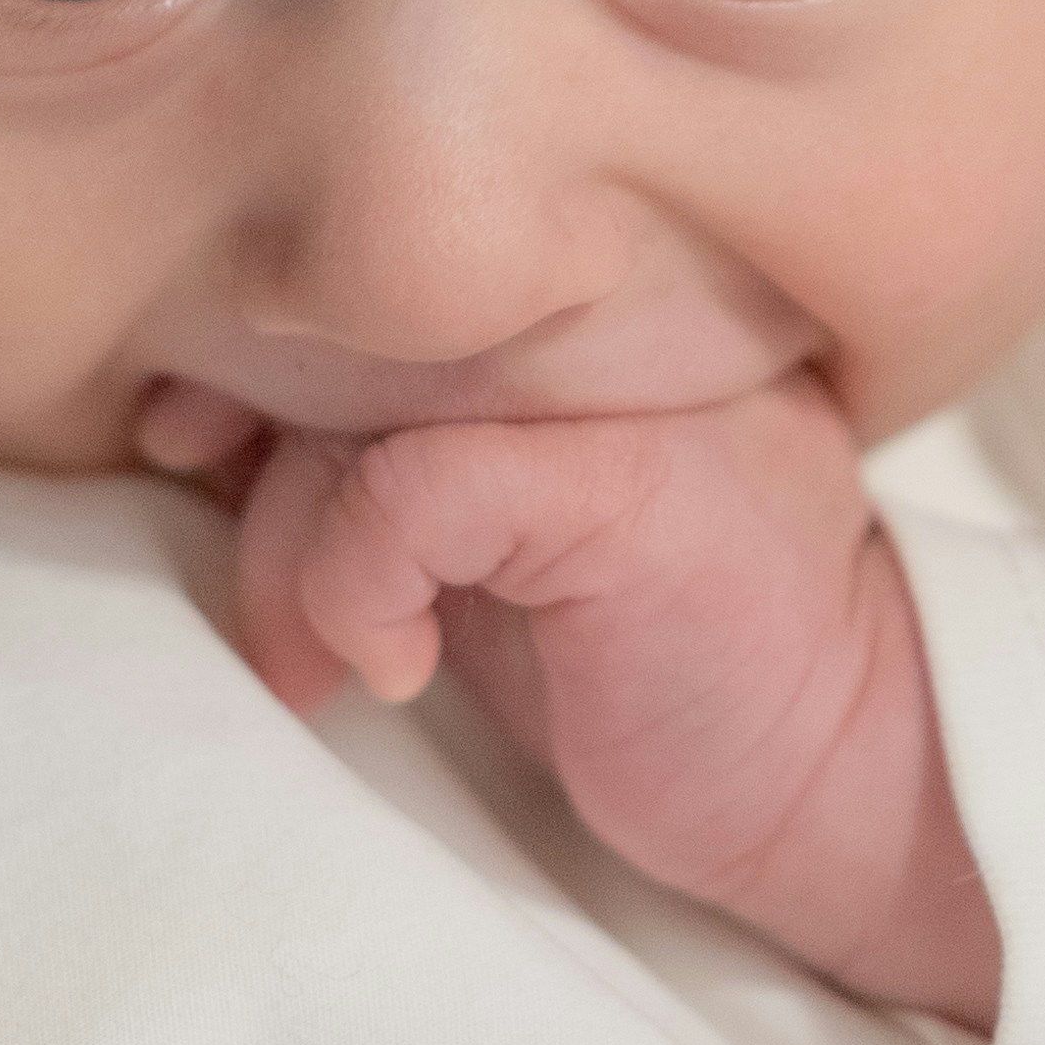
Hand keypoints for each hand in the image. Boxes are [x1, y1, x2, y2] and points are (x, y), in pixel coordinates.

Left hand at [157, 378, 1004, 1029]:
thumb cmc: (659, 663)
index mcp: (580, 306)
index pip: (369, 273)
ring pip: (362, 413)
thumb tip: (197, 425)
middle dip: (258, 483)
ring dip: (294, 565)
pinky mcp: (631, 478)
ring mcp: (630, 382)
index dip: (250, 356)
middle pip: (342, 336)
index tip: (197, 453)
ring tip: (329, 670)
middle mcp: (605, 312)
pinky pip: (413, 487)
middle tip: (271, 629)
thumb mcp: (495, 545)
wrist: (847, 771)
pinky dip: (358, 584)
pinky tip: (398, 669)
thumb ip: (391, 457)